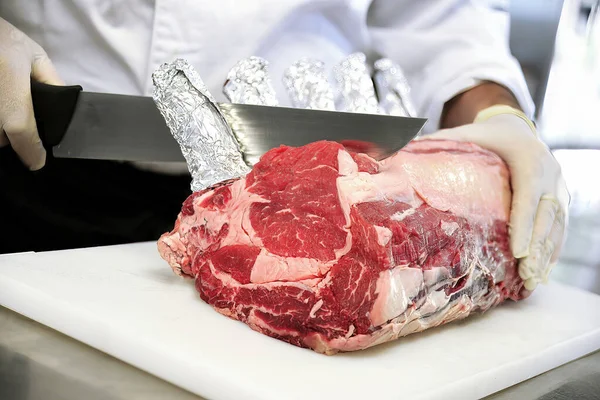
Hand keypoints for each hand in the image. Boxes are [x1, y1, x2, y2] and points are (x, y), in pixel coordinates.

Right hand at [1, 17, 62, 169]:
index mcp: (12, 93)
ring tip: (6, 104)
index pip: (23, 133)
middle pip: (3, 138)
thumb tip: (67, 104)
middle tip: (18, 117)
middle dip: (14, 135)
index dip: (32, 153)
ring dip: (0, 128)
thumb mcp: (33, 55)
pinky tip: (1, 102)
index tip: (37, 162)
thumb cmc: (0, 38)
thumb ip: (51, 80)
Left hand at [425, 105, 569, 290]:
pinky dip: (551, 250)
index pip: (529, 194)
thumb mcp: (460, 135)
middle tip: (524, 274)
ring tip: (531, 280)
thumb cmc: (482, 136)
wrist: (514, 130)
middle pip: (547, 216)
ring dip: (546, 254)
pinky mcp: (560, 200)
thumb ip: (431, 144)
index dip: (525, 224)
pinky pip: (560, 228)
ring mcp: (558, 187)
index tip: (518, 251)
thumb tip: (392, 152)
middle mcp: (550, 173)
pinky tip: (541, 272)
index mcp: (528, 157)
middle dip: (537, 248)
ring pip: (557, 225)